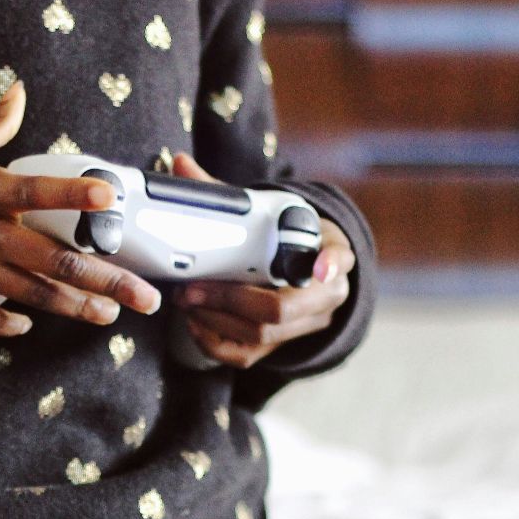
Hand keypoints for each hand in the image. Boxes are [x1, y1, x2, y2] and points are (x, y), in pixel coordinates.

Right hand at [0, 80, 162, 336]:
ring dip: (78, 308)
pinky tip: (31, 326)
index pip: (36, 191)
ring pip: (36, 296)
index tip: (111, 195)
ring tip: (111, 315)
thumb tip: (20, 90)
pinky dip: (11, 325)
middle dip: (106, 281)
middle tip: (145, 296)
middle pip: (56, 262)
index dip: (74, 194)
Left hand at [168, 152, 356, 367]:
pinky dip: (214, 342)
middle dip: (231, 299)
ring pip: (262, 335)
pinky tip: (194, 323)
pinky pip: (247, 356)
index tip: (321, 266)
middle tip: (192, 288)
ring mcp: (305, 326)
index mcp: (331, 252)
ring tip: (185, 301)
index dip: (330, 265)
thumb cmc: (287, 237)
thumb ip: (231, 194)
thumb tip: (179, 163)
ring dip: (216, 319)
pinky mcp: (281, 347)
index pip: (339, 259)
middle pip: (282, 308)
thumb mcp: (273, 212)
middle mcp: (325, 295)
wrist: (309, 271)